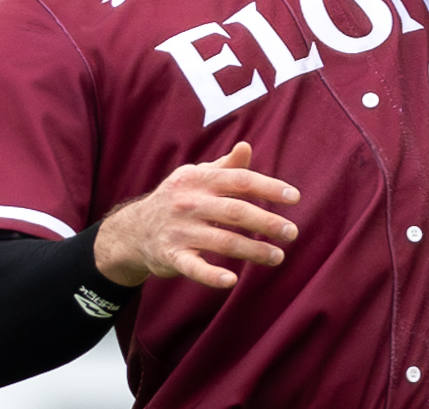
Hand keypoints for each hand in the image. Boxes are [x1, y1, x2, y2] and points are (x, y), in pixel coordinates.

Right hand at [92, 141, 299, 288]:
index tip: (295, 198)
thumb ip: (226, 166)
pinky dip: (211, 275)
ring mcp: (179, 230)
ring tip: (278, 257)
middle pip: (235, 212)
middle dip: (267, 222)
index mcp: (199, 179)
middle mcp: (188, 202)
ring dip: (253, 250)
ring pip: (222, 241)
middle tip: (292, 233)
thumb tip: (247, 146)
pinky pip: (193, 267)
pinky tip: (231, 282)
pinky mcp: (170, 256)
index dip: (268, 188)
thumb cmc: (178, 199)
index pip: (239, 180)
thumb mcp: (197, 177)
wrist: (134, 230)